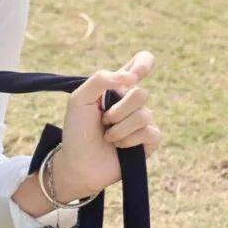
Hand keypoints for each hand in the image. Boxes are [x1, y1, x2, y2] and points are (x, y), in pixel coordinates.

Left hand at [57, 50, 161, 198]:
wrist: (77, 164)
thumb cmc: (77, 131)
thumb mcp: (79, 99)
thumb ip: (100, 79)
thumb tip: (131, 78)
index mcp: (118, 87)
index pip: (141, 62)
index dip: (143, 64)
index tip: (132, 77)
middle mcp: (133, 102)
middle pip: (141, 94)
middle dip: (118, 110)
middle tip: (103, 120)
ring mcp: (143, 122)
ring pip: (144, 115)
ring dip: (119, 128)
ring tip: (107, 137)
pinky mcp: (149, 141)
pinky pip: (150, 133)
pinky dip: (129, 140)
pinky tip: (119, 146)